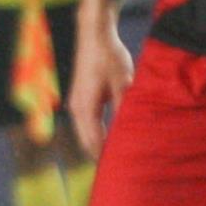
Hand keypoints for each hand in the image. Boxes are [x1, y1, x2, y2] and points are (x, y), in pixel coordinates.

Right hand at [66, 12, 132, 159]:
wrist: (94, 34)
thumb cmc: (109, 56)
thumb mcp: (123, 83)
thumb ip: (125, 109)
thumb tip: (130, 131)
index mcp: (85, 109)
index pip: (94, 143)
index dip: (105, 158)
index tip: (119, 171)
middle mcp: (76, 109)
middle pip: (87, 142)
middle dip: (100, 156)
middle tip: (119, 170)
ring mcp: (75, 103)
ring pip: (85, 133)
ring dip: (98, 145)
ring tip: (115, 157)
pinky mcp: (79, 97)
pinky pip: (86, 123)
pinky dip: (96, 133)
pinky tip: (109, 138)